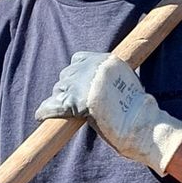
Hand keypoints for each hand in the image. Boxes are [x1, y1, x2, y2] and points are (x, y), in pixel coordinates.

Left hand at [35, 52, 181, 174]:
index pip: (78, 58)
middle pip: (67, 73)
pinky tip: (42, 115)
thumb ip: (108, 76)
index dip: (76, 72)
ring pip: (59, 88)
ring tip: (64, 110)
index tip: (77, 84)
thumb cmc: (137, 108)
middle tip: (72, 101)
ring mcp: (82, 83)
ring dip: (60, 98)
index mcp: (106, 60)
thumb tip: (96, 81)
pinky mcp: (74, 101)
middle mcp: (92, 67)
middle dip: (68, 87)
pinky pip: (52, 105)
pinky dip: (46, 111)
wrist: (139, 124)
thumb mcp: (126, 81)